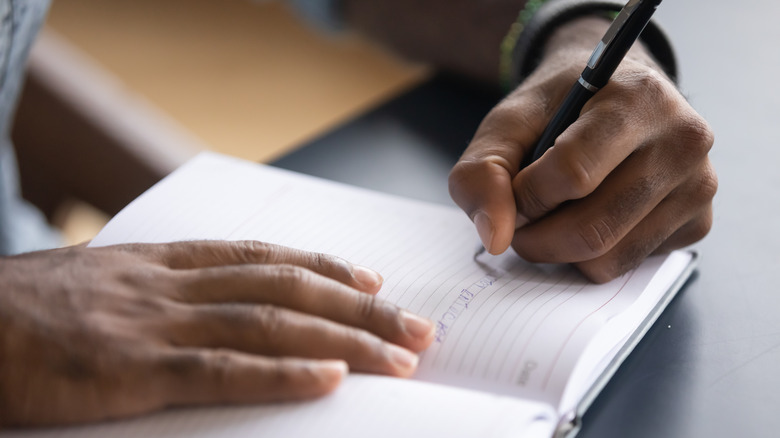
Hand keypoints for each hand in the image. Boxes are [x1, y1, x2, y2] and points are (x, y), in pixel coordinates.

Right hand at [0, 241, 434, 426]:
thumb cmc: (23, 312)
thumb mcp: (98, 286)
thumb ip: (156, 293)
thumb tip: (208, 311)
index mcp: (162, 263)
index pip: (262, 258)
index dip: (324, 267)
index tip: (371, 278)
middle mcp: (171, 286)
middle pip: (287, 289)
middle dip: (360, 307)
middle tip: (418, 325)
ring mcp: (155, 325)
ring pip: (271, 325)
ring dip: (344, 339)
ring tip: (400, 356)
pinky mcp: (132, 370)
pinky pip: (223, 370)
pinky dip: (283, 375)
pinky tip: (332, 380)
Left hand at [449, 17, 716, 282]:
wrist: (612, 94)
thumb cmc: (558, 107)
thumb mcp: (508, 122)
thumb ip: (483, 171)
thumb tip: (495, 238)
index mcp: (638, 98)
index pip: (571, 175)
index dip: (526, 195)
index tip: (512, 189)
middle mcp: (683, 140)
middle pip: (591, 230)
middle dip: (537, 237)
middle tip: (522, 219)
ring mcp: (699, 184)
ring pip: (610, 258)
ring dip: (561, 251)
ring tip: (552, 216)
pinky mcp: (699, 221)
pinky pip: (630, 265)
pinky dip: (594, 255)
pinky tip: (591, 216)